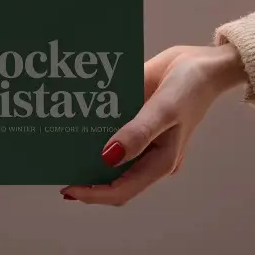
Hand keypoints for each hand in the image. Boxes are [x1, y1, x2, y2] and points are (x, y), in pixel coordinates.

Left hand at [61, 44, 246, 206]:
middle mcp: (147, 156)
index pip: (122, 190)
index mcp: (159, 162)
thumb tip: (108, 158)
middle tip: (53, 166)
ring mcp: (139, 139)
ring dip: (83, 153)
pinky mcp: (132, 120)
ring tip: (55, 146)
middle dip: (84, 176)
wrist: (201, 60)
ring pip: (106, 155)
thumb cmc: (190, 87)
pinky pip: (109, 130)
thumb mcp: (165, 109)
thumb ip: (138, 133)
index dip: (94, 194)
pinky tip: (72, 120)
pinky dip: (92, 129)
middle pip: (110, 178)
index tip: (67, 187)